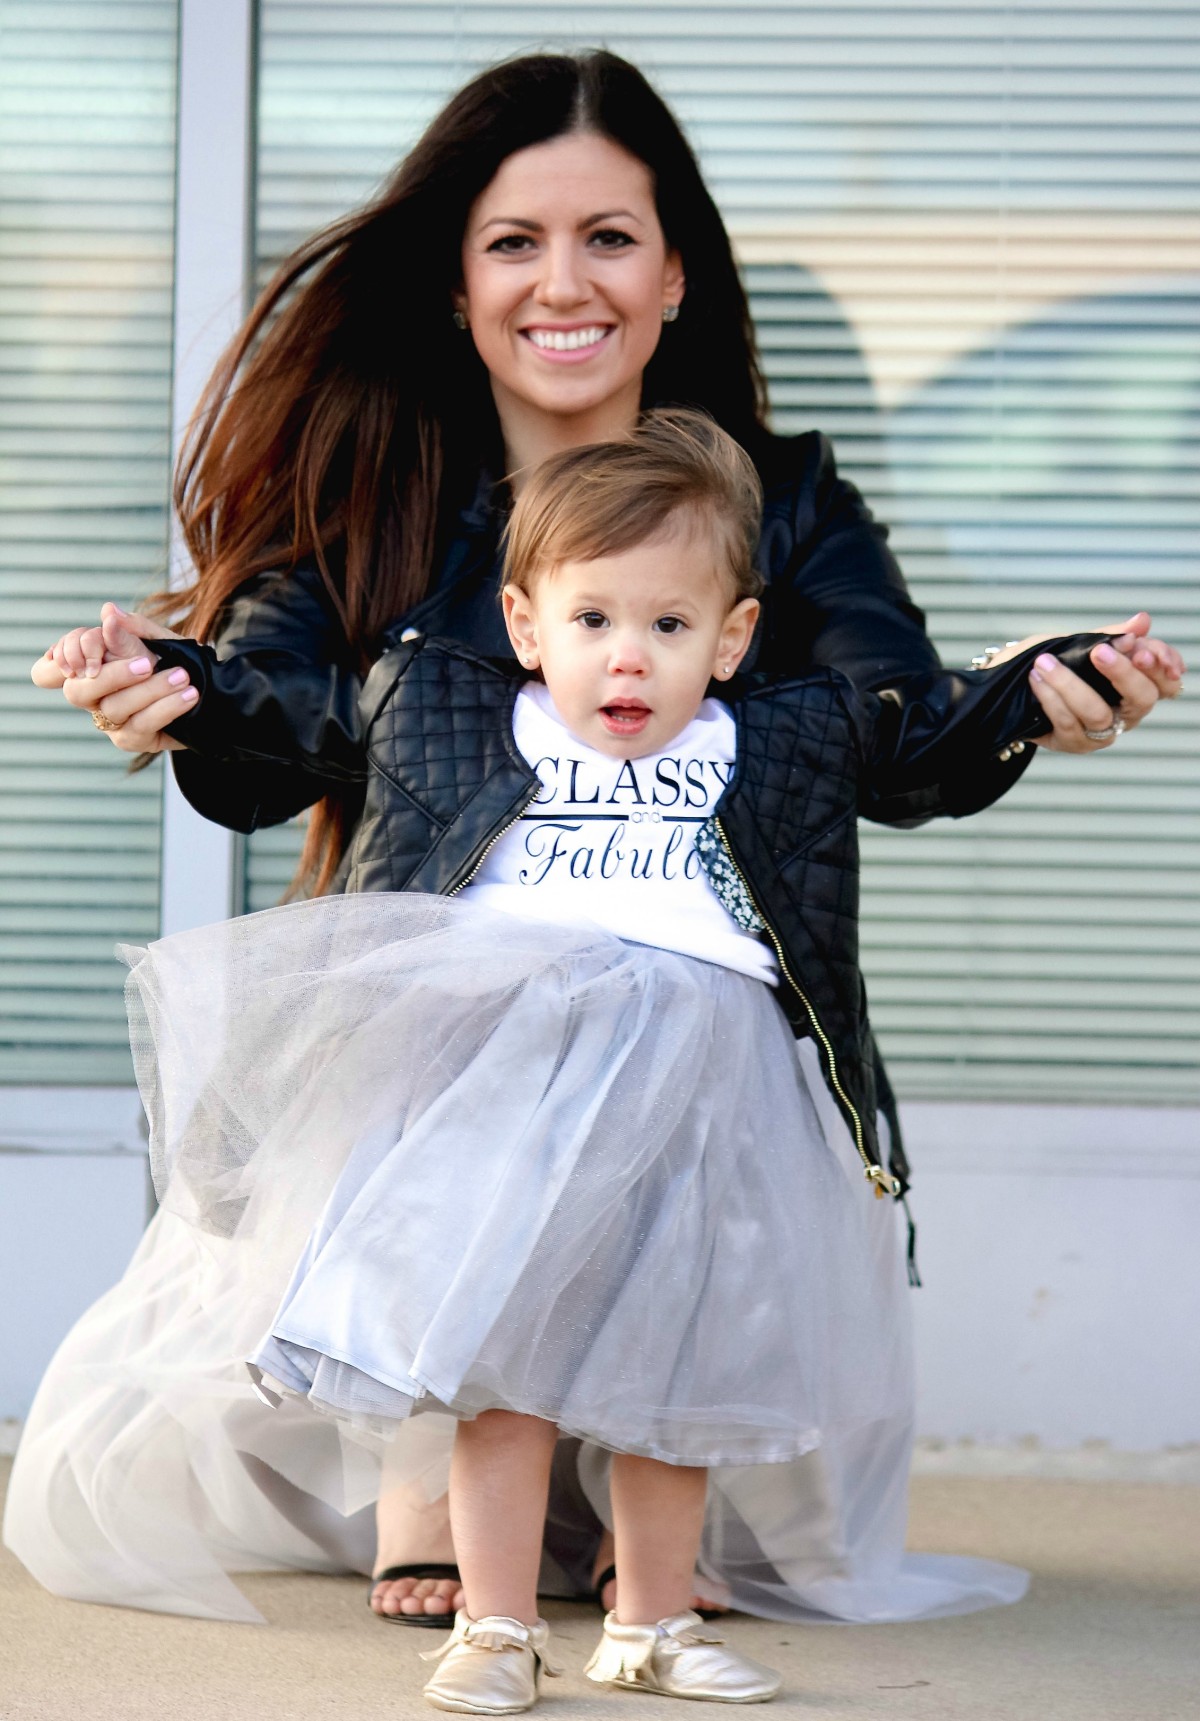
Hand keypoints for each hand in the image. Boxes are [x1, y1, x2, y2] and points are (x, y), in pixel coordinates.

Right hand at [32, 603, 197, 753]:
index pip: (47, 671)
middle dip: (112, 675)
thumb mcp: (156, 639)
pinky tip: (187, 694)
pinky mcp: (131, 740)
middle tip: (148, 664)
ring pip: (114, 707)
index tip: (91, 649)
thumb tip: (108, 613)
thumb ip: (131, 630)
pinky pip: (142, 725)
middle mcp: (92, 696)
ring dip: (151, 689)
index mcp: (89, 667)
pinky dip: (167, 706)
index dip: (60, 660)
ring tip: (182, 676)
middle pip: (77, 692)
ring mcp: (109, 721)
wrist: (211, 692)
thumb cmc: (174, 660)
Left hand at [983, 613, 1184, 752]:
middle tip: (1099, 652)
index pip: (1165, 682)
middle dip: (1123, 674)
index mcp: (1136, 686)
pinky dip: (1050, 697)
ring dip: (1071, 684)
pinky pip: (1067, 722)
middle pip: (1142, 699)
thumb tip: (1142, 621)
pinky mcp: (1073, 743)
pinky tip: (1036, 678)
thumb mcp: (1080, 642)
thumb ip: (1110, 635)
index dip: (1161, 668)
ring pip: (1098, 713)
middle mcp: (1125, 712)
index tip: (1142, 652)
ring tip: (1045, 662)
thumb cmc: (1054, 660)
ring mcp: (1101, 731)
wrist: (1010, 681)